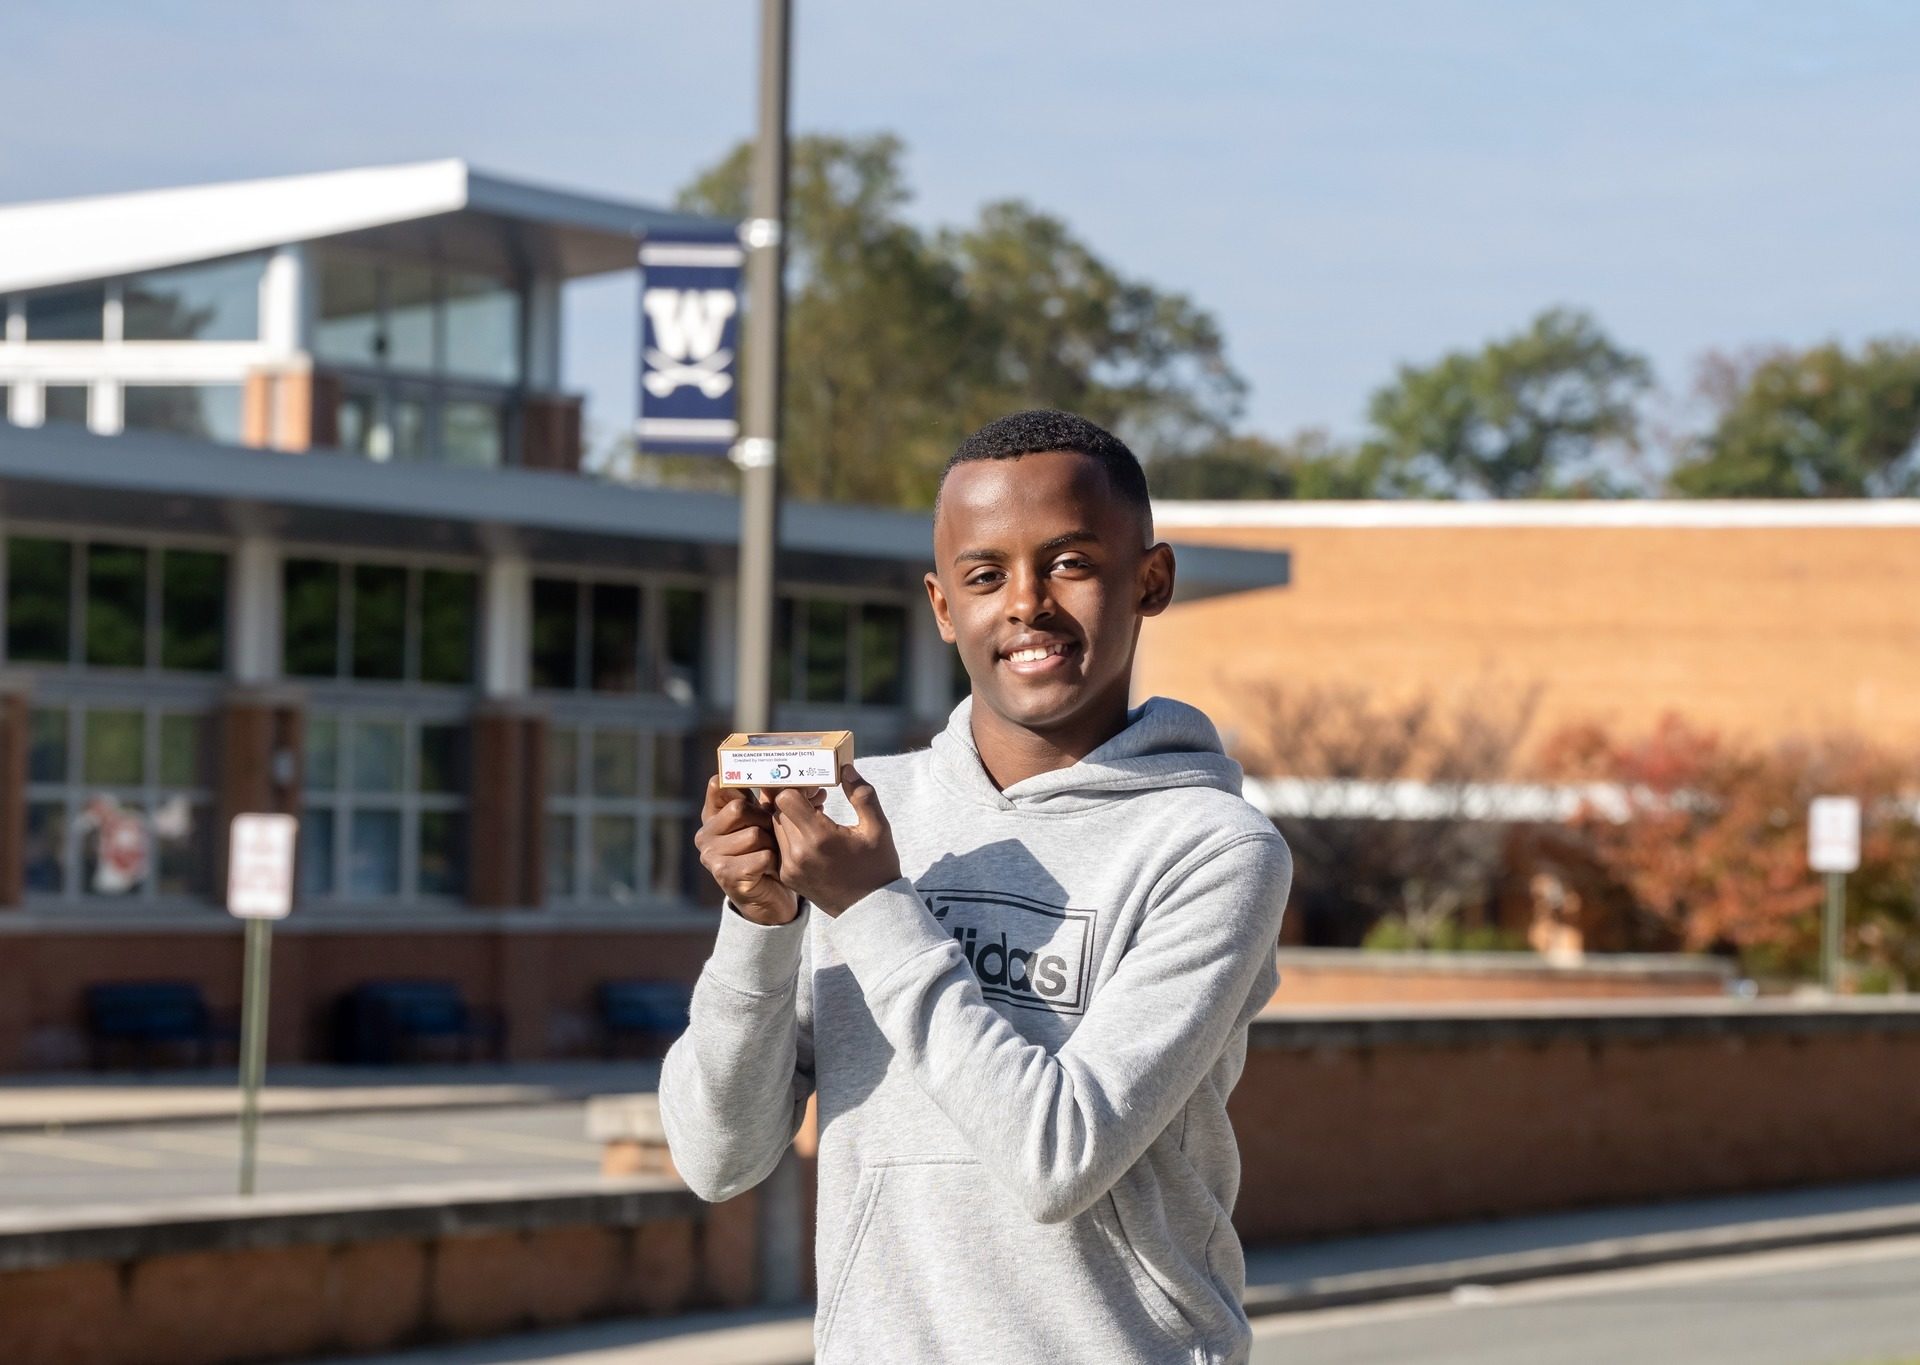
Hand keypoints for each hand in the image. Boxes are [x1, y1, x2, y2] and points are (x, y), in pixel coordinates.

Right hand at [693, 776, 819, 925]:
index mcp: (711, 816)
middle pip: (739, 808)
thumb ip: (773, 800)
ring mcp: (711, 855)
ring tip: (772, 855)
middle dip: (765, 820)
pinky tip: (770, 870)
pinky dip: (773, 862)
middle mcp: (705, 834)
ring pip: (753, 834)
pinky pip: (761, 856)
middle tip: (772, 834)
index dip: (742, 784)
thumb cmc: (768, 854)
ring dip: (772, 844)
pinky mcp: (725, 874)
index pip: (718, 785)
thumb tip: (810, 786)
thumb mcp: (767, 822)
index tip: (762, 786)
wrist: (769, 899)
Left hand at [767, 765, 901, 917]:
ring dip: (791, 816)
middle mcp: (798, 853)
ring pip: (776, 826)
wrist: (870, 910)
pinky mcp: (787, 876)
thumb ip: (862, 795)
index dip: (799, 787)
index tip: (817, 788)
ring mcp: (790, 866)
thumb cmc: (877, 867)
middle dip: (795, 799)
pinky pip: (779, 844)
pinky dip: (790, 834)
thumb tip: (846, 768)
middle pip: (778, 810)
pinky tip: (812, 835)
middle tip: (817, 797)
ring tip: (816, 815)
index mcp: (819, 838)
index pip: (786, 798)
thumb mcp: (878, 828)